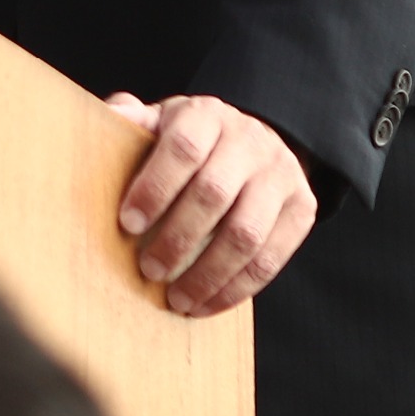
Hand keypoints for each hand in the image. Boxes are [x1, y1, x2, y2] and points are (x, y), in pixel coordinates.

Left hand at [104, 92, 317, 316]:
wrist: (255, 143)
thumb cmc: (194, 142)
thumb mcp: (164, 123)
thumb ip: (134, 120)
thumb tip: (112, 111)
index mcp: (208, 116)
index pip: (184, 148)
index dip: (155, 187)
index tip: (129, 222)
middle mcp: (250, 140)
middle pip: (214, 193)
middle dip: (178, 238)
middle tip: (150, 270)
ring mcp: (281, 174)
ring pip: (246, 232)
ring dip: (208, 274)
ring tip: (178, 299)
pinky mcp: (302, 208)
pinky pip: (271, 258)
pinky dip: (236, 289)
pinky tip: (207, 304)